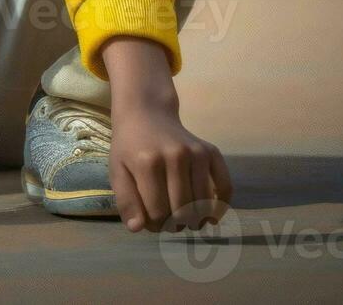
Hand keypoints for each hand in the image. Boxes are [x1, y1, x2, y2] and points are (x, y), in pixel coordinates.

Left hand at [101, 34, 232, 233]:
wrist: (146, 114)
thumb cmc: (129, 146)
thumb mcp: (117, 171)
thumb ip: (125, 201)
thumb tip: (138, 228)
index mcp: (147, 163)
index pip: (157, 212)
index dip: (153, 224)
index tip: (150, 222)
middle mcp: (175, 156)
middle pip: (181, 210)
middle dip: (173, 224)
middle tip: (167, 222)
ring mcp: (196, 153)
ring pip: (202, 204)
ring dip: (195, 220)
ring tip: (184, 220)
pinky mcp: (211, 151)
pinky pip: (225, 186)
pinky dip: (220, 207)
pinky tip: (210, 217)